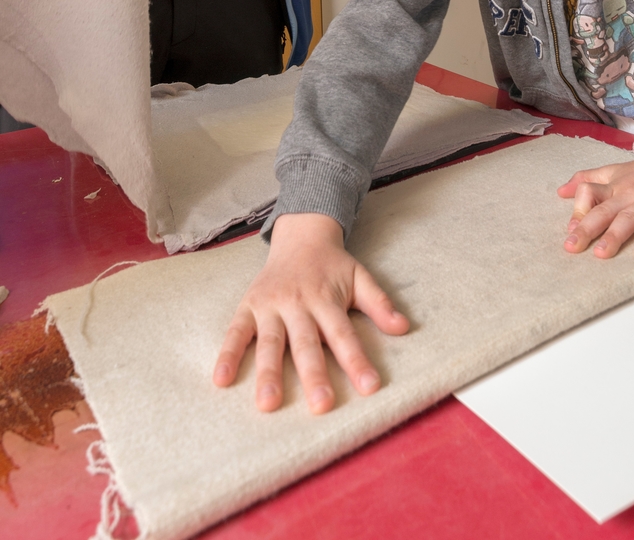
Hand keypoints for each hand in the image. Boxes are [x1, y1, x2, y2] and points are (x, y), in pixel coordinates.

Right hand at [213, 213, 408, 412]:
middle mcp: (298, 303)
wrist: (300, 236)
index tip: (369, 387)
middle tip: (321, 405)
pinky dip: (228, 354)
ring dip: (268, 372)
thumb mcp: (360, 277)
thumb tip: (404, 327)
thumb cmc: (332, 266)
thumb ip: (379, 303)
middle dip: (313, 374)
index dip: (357, 361)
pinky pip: (236, 331)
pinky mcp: (249, 306)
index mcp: (326, 298)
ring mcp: (270, 305)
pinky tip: (221, 379)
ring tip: (268, 403)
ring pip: (271, 342)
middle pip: (306, 343)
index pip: (344, 334)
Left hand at [557, 130, 633, 257]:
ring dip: (615, 236)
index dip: (578, 211)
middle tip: (571, 246)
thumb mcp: (614, 171)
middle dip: (587, 228)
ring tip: (601, 253)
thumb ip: (588, 180)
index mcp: (614, 185)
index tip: (570, 229)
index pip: (589, 193)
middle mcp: (629, 193)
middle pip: (604, 210)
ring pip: (629, 218)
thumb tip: (560, 191)